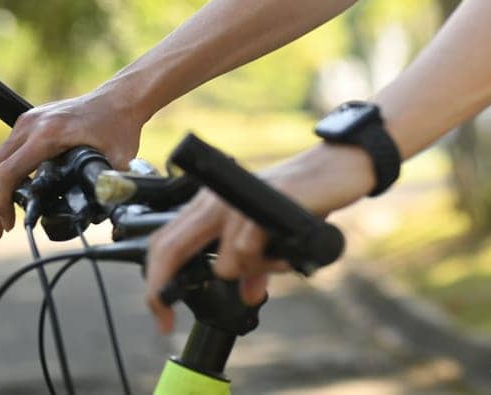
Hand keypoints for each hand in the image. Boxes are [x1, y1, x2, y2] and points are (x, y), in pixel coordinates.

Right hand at [0, 86, 143, 239]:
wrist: (120, 96)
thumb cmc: (120, 125)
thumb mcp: (119, 158)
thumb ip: (111, 186)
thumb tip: (108, 213)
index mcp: (48, 134)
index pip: (8, 172)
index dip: (1, 202)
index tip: (9, 225)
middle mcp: (30, 125)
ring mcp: (26, 122)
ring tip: (1, 219)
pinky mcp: (29, 123)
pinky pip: (4, 153)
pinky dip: (0, 177)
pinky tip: (13, 196)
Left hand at [142, 144, 375, 332]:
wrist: (336, 168)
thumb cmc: (302, 199)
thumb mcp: (270, 237)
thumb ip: (254, 266)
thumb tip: (249, 296)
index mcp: (209, 206)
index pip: (163, 242)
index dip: (153, 282)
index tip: (161, 316)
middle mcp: (215, 201)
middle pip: (168, 248)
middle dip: (162, 289)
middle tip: (167, 322)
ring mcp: (236, 201)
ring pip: (222, 262)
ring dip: (252, 275)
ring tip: (278, 263)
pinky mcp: (260, 203)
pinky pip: (249, 251)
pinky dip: (271, 264)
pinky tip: (288, 253)